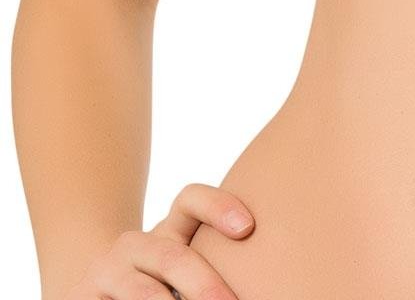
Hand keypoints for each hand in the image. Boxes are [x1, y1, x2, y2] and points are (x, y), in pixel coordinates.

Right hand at [64, 181, 254, 298]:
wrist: (90, 292)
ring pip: (140, 291)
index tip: (248, 228)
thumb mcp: (180, 267)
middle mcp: (133, 245)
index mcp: (166, 231)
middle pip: (173, 257)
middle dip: (204, 285)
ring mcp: (104, 273)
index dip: (219, 207)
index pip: (191, 201)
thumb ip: (209, 266)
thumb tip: (257, 283)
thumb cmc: (156, 285)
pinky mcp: (80, 298)